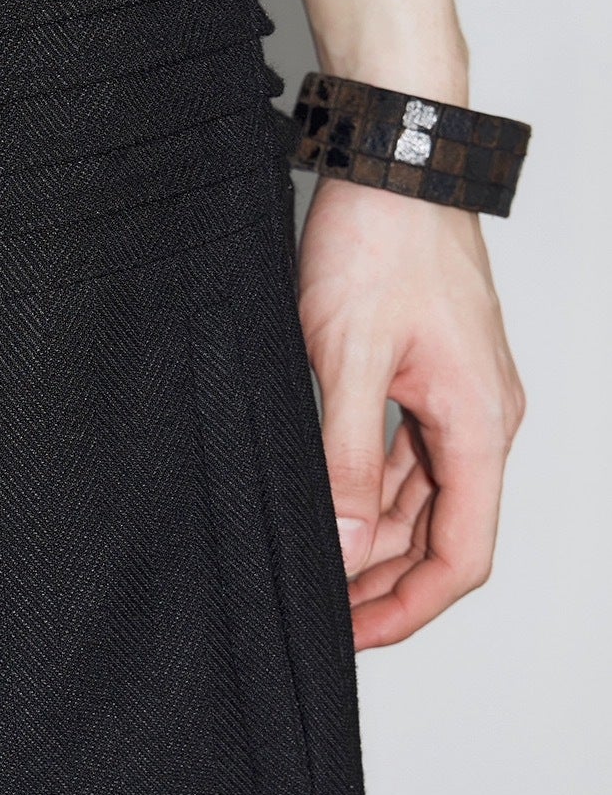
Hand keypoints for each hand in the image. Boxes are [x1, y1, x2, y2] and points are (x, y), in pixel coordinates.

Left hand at [296, 177, 524, 650]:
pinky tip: (324, 498)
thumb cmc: (378, 242)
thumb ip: (344, 459)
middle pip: (443, 532)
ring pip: (421, 495)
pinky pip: (407, 452)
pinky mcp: (431, 371)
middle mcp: (482, 416)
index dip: (409, 609)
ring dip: (371, 535)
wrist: (394, 159)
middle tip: (318, 610)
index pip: (462, 554)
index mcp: (478, 424)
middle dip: (383, 581)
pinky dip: (370, 485)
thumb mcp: (346, 359)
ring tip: (311, 561)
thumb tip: (341, 547)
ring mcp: (459, 393)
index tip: (352, 635)